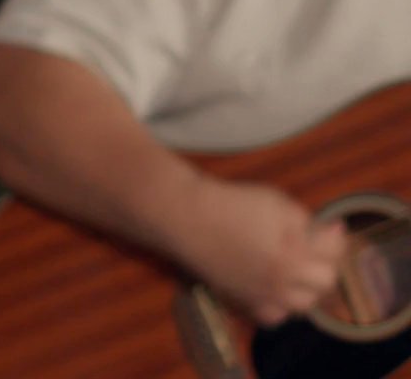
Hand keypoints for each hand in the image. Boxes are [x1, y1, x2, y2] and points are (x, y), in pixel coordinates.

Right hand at [170, 177, 347, 325]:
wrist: (186, 217)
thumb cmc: (231, 205)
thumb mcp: (277, 203)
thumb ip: (307, 222)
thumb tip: (330, 232)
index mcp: (295, 257)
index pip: (334, 256)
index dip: (334, 239)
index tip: (329, 226)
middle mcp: (282, 284)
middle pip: (324, 284)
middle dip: (323, 263)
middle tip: (313, 248)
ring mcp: (262, 296)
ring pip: (302, 306)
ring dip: (306, 288)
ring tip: (296, 269)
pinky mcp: (242, 301)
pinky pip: (273, 317)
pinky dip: (279, 307)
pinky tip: (274, 288)